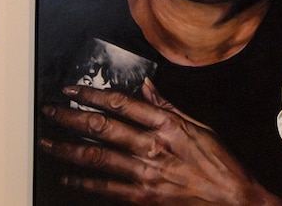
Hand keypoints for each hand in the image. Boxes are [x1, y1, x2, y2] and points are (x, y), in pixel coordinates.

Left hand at [39, 79, 281, 205]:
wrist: (234, 201)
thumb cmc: (221, 165)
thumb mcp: (201, 127)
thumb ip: (169, 108)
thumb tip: (147, 87)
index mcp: (167, 125)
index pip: (120, 103)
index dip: (92, 95)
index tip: (72, 90)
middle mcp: (153, 147)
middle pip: (102, 127)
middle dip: (71, 117)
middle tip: (49, 111)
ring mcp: (146, 174)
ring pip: (98, 157)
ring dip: (68, 148)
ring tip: (47, 142)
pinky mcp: (143, 197)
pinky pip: (106, 188)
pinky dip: (84, 182)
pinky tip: (68, 176)